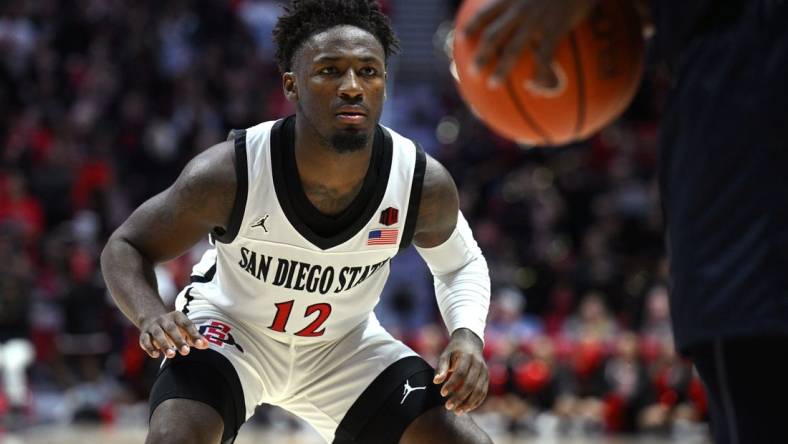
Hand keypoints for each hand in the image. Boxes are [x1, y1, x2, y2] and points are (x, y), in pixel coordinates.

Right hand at [139, 310, 208, 358]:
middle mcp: (164, 320)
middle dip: (179, 341)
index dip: (193, 334)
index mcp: (177, 316)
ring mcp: (153, 326)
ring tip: (171, 355)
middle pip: (172, 329)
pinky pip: (145, 340)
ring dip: (164, 345)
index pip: (187, 324)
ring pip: (158, 334)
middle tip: (186, 352)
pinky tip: (156, 355)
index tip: (200, 344)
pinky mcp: (144, 334)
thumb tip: (206, 345)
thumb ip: (195, 337)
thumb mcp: (185, 329)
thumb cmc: (174, 327)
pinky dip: (150, 347)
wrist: (151, 319)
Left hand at [433, 328, 488, 414]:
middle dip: (459, 397)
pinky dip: (475, 402)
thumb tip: (436, 382)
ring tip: (457, 412)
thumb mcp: (445, 355)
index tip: (442, 393)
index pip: (460, 373)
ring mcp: (484, 371)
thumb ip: (441, 367)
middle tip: (448, 407)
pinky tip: (466, 409)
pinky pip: (483, 392)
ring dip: (468, 403)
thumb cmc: (454, 351)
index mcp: (467, 356)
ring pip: (479, 390)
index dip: (452, 384)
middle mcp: (478, 364)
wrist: (470, 343)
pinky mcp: (487, 378)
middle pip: (470, 384)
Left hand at [463, 0, 597, 86]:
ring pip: (513, 49)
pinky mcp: (555, 28)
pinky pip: (543, 55)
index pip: (485, 13)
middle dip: (481, 55)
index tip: (461, 38)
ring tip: (493, 85)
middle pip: (494, 36)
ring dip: (501, 68)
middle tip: (472, 73)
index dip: (472, 26)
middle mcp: (519, 10)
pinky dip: (538, 71)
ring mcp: (536, 21)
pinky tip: (535, 85)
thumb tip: (514, 2)